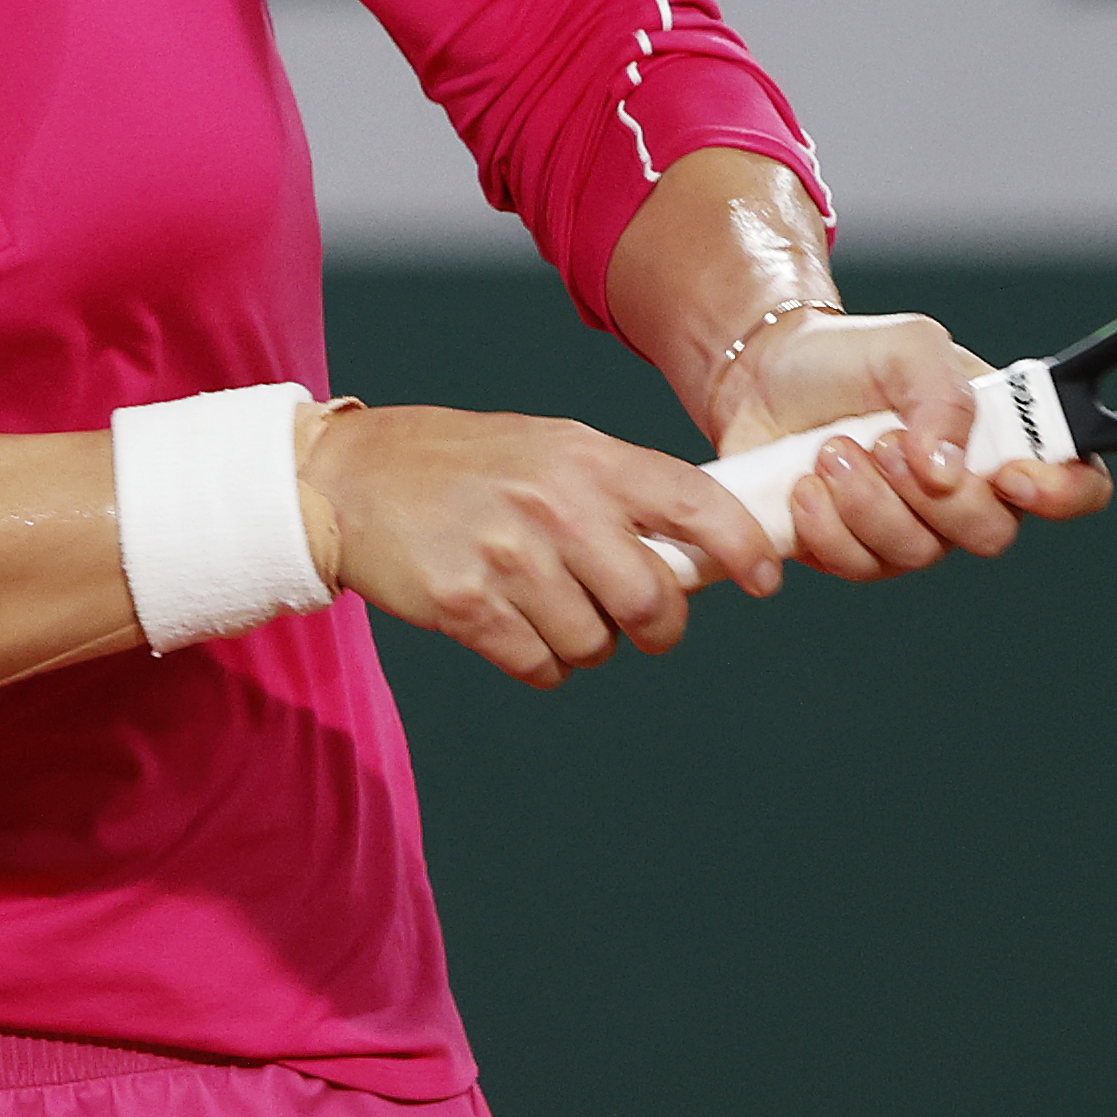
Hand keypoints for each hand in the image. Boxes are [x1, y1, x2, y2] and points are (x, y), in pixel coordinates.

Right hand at [296, 403, 781, 686]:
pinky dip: (539, 661)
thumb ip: (620, 494)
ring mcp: (510, 557)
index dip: (741, 547)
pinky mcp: (468, 606)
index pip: (695, 502)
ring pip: (596, 644)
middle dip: (655, 625)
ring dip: (585, 643)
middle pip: (654, 600)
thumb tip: (697, 556)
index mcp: (588, 458)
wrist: (352, 479)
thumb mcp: (551, 450)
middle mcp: (557, 505)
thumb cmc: (465, 466)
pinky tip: (512, 625)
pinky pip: (541, 666)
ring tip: (548, 606)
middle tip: (636, 620)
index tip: (763, 580)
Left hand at [713, 310, 1113, 581]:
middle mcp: (968, 493)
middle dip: (930, 495)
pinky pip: (859, 567)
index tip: (1011, 476)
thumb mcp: (906, 346)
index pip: (1076, 483)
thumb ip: (942, 395)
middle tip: (879, 442)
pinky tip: (805, 484)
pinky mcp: (857, 552)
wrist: (763, 378)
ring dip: (867, 501)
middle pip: (991, 534)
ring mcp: (914, 529)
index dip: (1063, 493)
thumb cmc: (847, 358)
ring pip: (917, 554)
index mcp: (1001, 438)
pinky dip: (827, 526)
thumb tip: (948, 471)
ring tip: (830, 450)